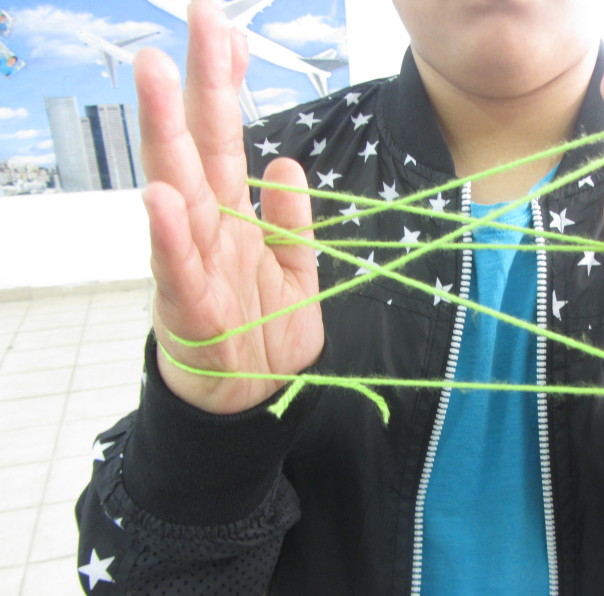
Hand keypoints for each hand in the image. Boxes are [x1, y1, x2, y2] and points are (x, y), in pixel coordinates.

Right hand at [136, 0, 322, 413]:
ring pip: (178, 192)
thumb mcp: (295, 269)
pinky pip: (180, 271)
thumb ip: (293, 219)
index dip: (226, 86)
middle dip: (197, 85)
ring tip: (157, 78)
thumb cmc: (264, 331)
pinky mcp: (190, 312)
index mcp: (233, 217)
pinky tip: (160, 198)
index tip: (228, 30)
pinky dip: (171, 237)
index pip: (226, 139)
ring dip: (167, 136)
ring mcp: (193, 266)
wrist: (250, 399)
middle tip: (193, 19)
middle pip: (198, 147)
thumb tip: (286, 160)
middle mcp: (206, 230)